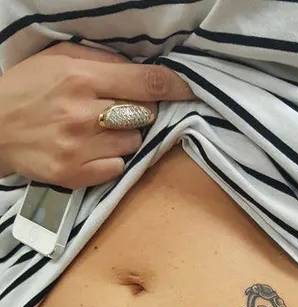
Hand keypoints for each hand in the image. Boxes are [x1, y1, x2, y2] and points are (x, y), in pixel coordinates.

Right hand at [0, 41, 194, 187]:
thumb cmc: (26, 89)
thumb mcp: (58, 59)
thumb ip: (100, 62)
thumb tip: (137, 70)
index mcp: (82, 78)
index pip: (145, 84)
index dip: (174, 87)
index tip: (189, 89)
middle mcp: (84, 114)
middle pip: (145, 116)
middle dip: (139, 112)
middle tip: (117, 110)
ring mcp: (80, 148)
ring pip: (133, 145)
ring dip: (124, 138)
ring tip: (97, 131)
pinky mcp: (75, 174)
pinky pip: (117, 168)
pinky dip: (111, 160)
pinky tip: (90, 150)